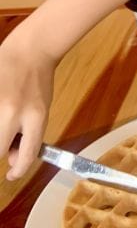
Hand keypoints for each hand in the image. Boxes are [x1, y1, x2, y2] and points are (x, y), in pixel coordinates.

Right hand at [0, 27, 54, 179]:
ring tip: (5, 118)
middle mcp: (13, 111)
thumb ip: (30, 135)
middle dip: (2, 148)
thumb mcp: (41, 110)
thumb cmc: (36, 82)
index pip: (28, 153)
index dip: (19, 169)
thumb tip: (14, 160)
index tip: (13, 175)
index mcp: (35, 116)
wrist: (29, 51)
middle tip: (7, 136)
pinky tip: (2, 109)